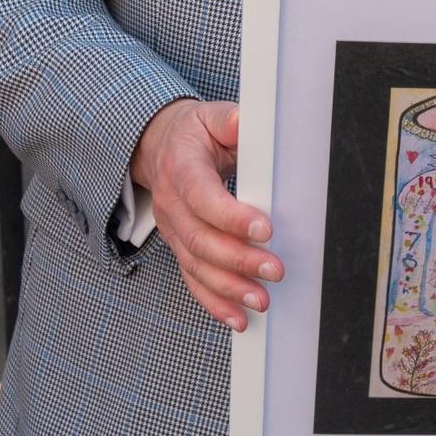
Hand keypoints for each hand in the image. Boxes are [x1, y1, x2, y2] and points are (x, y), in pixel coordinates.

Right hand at [128, 100, 282, 332]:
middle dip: (238, 260)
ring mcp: (173, 230)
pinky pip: (193, 280)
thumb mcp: (211, 117)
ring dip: (229, 288)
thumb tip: (247, 122)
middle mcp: (172, 204)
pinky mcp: (180, 247)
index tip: (265, 229)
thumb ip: (229, 120)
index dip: (230, 216)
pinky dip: (215, 303)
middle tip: (274, 270)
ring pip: (196, 265)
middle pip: (200, 239)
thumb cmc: (196, 133)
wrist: (161, 146)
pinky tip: (238, 319)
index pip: (202, 196)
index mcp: (181, 168)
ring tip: (261, 301)